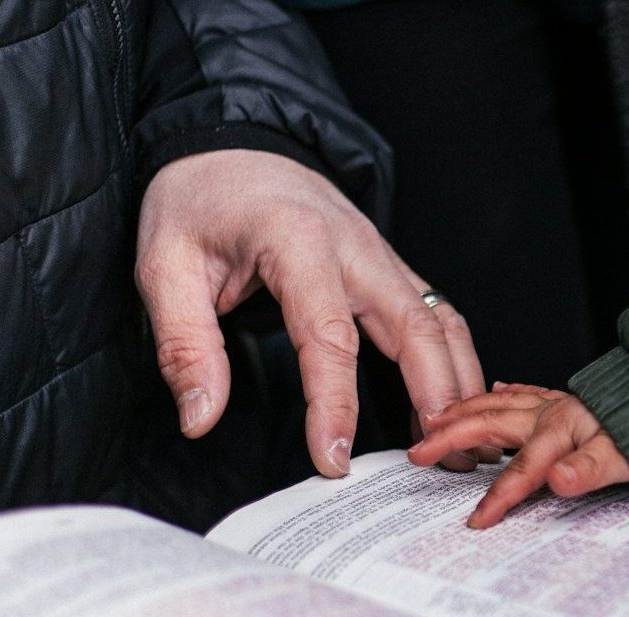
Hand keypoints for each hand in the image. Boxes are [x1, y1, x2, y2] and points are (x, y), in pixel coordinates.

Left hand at [137, 149, 485, 476]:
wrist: (234, 142)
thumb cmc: (200, 200)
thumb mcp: (164, 266)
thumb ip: (185, 345)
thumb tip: (201, 417)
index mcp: (299, 242)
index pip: (329, 336)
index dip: (334, 405)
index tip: (333, 461)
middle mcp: (357, 248)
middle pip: (417, 329)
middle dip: (437, 398)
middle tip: (443, 462)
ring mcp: (383, 256)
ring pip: (442, 323)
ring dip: (460, 383)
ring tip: (464, 444)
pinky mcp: (391, 267)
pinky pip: (438, 317)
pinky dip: (455, 361)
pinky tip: (453, 404)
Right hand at [408, 383, 628, 528]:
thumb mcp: (625, 458)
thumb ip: (589, 470)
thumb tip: (559, 481)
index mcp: (560, 430)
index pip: (521, 470)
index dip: (498, 497)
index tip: (476, 522)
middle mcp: (550, 412)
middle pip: (491, 424)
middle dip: (452, 438)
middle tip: (419, 452)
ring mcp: (555, 403)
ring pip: (498, 403)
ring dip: (464, 411)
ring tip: (435, 419)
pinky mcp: (564, 399)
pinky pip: (524, 392)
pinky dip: (503, 393)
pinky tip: (495, 391)